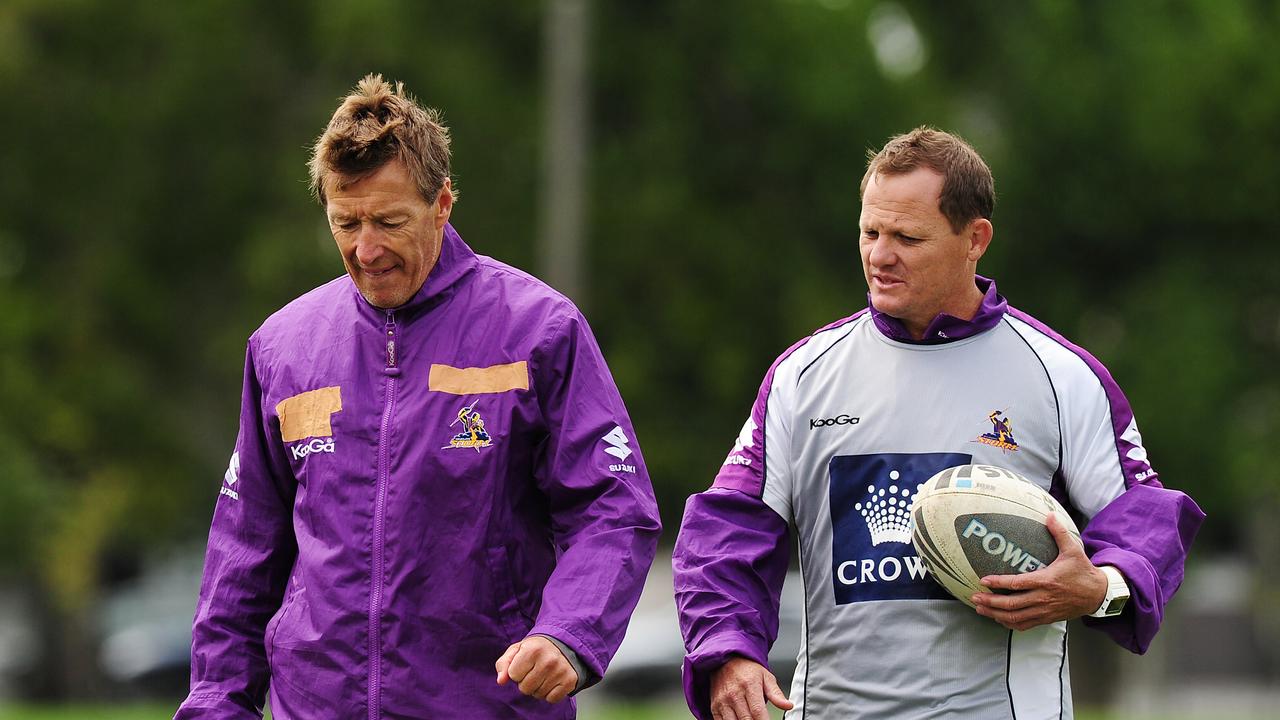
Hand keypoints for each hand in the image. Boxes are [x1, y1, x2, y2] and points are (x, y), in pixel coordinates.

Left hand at [495, 635, 578, 703]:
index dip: (516, 671)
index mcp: (532, 649)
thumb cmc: (536, 648)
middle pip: (524, 688)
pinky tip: (552, 681)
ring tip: (543, 675)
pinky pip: (551, 699)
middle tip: (534, 670)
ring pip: (537, 695)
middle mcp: (548, 660)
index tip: (525, 664)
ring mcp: (560, 671)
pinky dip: (549, 693)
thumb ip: (504, 664)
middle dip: (526, 682)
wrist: (563, 644)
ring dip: (537, 688)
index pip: (513, 675)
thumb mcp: (517, 649)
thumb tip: (501, 681)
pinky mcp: (569, 681)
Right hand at [709, 656, 793, 719]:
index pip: (758, 712)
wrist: (726, 660)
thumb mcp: (765, 677)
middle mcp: (734, 694)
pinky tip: (740, 719)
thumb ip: (776, 694)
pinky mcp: (715, 706)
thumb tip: (788, 706)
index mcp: (749, 685)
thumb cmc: (747, 669)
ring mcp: (723, 700)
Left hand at [972, 513, 1106, 630]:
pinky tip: (998, 619)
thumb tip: (1049, 514)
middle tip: (974, 596)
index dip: (999, 583)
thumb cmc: (1082, 571)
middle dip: (991, 602)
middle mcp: (1043, 598)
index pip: (1018, 584)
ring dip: (995, 614)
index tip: (984, 580)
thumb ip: (1059, 532)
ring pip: (1016, 617)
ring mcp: (1044, 611)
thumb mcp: (1073, 550)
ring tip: (980, 608)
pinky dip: (1009, 623)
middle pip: (1012, 605)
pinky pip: (1025, 625)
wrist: (1098, 594)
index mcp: (1047, 581)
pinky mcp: (1047, 618)